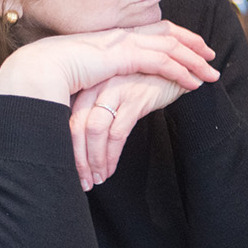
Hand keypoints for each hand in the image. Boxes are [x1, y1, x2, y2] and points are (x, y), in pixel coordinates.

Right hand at [0, 21, 216, 106]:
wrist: (35, 70)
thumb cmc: (51, 73)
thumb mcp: (82, 68)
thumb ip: (99, 70)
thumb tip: (105, 78)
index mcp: (111, 36)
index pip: (151, 30)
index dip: (175, 36)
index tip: (192, 45)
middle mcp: (120, 35)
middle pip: (167, 34)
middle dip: (193, 43)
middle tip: (211, 56)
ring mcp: (123, 44)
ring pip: (171, 48)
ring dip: (194, 62)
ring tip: (211, 74)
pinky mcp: (124, 57)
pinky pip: (162, 63)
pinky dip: (181, 72)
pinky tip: (194, 83)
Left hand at [68, 73, 186, 190]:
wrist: (181, 67)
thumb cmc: (146, 80)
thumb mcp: (117, 90)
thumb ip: (98, 106)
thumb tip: (81, 140)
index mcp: (87, 82)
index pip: (66, 118)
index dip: (66, 147)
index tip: (70, 169)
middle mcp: (96, 84)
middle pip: (76, 126)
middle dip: (77, 158)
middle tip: (82, 181)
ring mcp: (115, 90)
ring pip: (94, 130)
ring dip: (94, 160)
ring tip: (97, 179)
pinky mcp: (135, 99)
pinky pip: (117, 132)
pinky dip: (111, 155)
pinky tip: (111, 169)